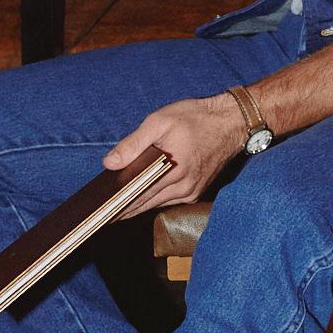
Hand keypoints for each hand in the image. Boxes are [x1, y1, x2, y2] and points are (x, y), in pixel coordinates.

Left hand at [103, 92, 248, 210]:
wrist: (233, 121)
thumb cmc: (196, 118)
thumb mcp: (160, 122)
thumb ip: (133, 144)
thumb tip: (110, 163)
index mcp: (173, 171)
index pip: (138, 196)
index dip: (117, 206)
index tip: (99, 214)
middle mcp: (184, 187)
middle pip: (146, 205)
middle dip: (123, 209)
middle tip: (101, 214)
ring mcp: (192, 191)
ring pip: (158, 203)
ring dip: (138, 204)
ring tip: (115, 205)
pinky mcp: (197, 190)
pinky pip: (170, 199)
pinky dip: (154, 198)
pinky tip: (141, 194)